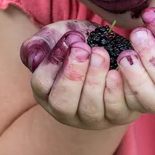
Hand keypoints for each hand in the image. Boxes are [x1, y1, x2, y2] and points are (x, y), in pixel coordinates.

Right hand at [20, 20, 142, 128]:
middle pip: (63, 104)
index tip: (68, 39)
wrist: (111, 50)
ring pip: (91, 109)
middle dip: (73, 75)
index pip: (42, 84)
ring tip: (100, 53)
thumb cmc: (79, 44)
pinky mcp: (120, 115)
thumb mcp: (57, 37)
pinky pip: (117, 110)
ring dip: (95, 79)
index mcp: (48, 94)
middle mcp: (69, 112)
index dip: (53, 62)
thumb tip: (34, 57)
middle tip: (83, 49)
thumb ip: (40, 43)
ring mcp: (95, 117)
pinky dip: (117, 90)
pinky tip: (117, 70)